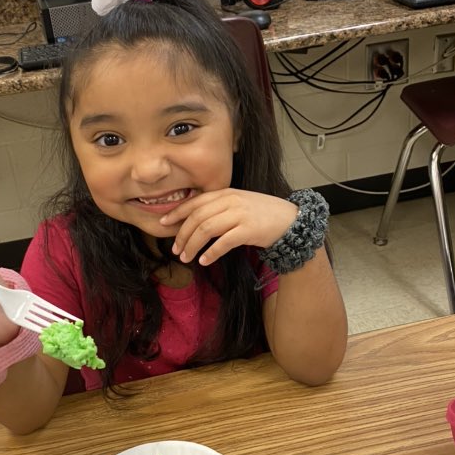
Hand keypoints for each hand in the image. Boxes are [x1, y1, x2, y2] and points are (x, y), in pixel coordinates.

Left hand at [160, 189, 297, 265]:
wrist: (290, 220)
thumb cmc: (262, 214)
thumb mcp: (239, 203)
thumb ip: (219, 207)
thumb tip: (193, 220)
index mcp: (226, 193)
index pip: (195, 202)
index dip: (177, 213)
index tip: (163, 223)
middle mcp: (231, 201)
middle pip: (197, 217)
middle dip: (182, 234)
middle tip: (175, 249)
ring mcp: (240, 215)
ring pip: (206, 229)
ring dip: (193, 245)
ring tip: (186, 257)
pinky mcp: (248, 230)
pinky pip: (223, 242)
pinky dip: (211, 253)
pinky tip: (204, 261)